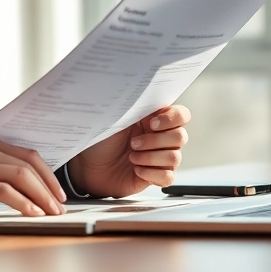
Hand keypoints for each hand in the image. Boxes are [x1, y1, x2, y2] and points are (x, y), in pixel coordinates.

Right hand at [0, 137, 66, 216]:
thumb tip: (31, 186)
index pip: (30, 155)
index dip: (49, 175)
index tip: (59, 194)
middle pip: (29, 165)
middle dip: (49, 188)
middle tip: (60, 207)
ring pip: (21, 176)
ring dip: (41, 197)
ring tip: (51, 213)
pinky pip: (5, 191)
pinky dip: (23, 203)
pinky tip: (32, 213)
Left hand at [66, 105, 190, 197]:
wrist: (88, 166)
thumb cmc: (100, 140)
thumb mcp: (114, 119)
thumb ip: (134, 108)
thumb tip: (144, 94)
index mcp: (154, 119)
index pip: (181, 115)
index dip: (171, 119)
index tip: (150, 123)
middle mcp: (161, 137)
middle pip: (180, 137)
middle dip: (156, 140)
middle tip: (133, 143)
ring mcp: (160, 157)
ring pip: (175, 157)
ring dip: (151, 157)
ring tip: (131, 157)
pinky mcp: (156, 176)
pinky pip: (168, 177)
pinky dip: (151, 173)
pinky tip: (136, 170)